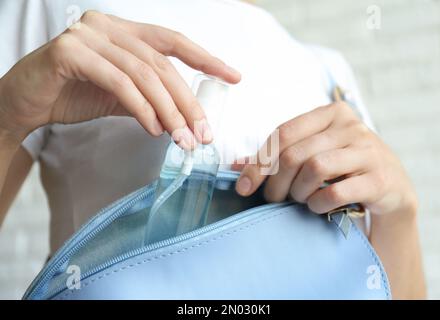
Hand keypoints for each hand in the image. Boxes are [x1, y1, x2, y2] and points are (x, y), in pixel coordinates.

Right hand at [0, 11, 239, 148]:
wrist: (26, 102)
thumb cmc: (74, 95)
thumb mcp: (122, 95)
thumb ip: (151, 98)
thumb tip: (186, 118)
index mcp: (124, 31)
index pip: (173, 42)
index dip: (206, 58)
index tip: (234, 77)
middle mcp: (108, 26)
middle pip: (162, 64)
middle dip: (187, 102)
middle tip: (203, 132)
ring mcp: (88, 35)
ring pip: (144, 74)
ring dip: (169, 111)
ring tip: (183, 138)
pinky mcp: (70, 52)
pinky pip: (118, 82)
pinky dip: (141, 108)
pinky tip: (154, 128)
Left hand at [233, 102, 417, 216]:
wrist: (391, 189)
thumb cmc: (344, 168)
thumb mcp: (314, 154)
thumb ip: (277, 156)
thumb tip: (235, 164)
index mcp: (331, 114)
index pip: (283, 133)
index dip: (259, 162)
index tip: (244, 187)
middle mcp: (351, 126)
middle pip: (295, 153)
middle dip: (275, 182)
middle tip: (272, 199)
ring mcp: (368, 150)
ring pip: (314, 169)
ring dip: (298, 192)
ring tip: (298, 200)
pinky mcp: (379, 178)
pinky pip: (335, 192)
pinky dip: (318, 204)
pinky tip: (318, 207)